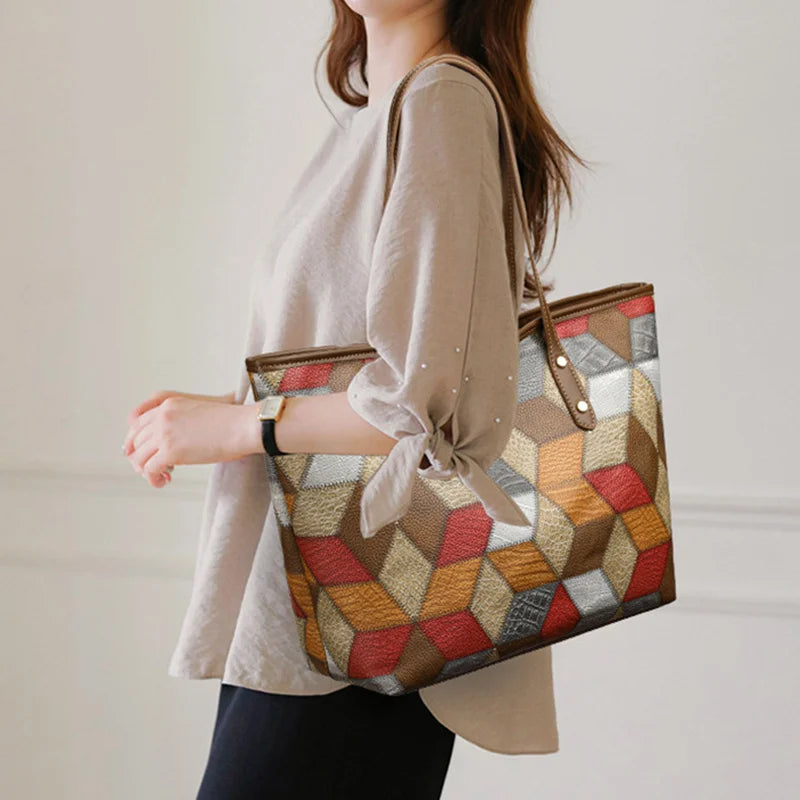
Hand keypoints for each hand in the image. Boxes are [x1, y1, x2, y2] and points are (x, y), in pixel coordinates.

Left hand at [123, 392, 255, 487]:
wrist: (243, 426)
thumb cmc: (232, 422)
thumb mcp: (199, 412)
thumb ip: (182, 422)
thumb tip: (179, 442)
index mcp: (169, 403)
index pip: (138, 422)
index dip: (138, 441)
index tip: (145, 453)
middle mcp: (162, 416)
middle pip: (135, 440)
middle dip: (140, 457)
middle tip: (153, 468)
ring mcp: (164, 433)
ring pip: (139, 457)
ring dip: (146, 470)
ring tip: (161, 477)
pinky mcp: (170, 451)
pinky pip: (150, 470)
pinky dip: (153, 479)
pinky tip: (164, 482)